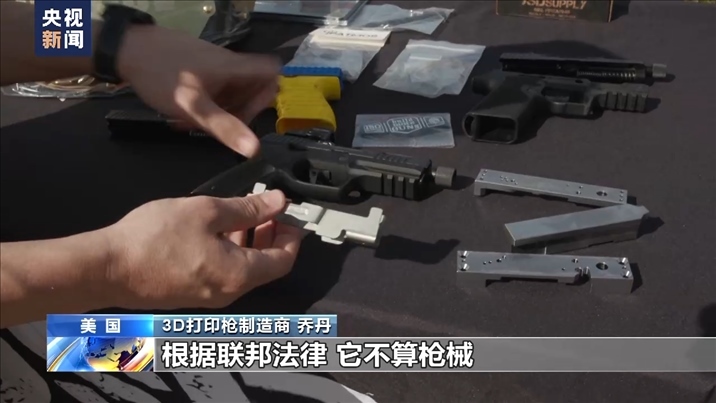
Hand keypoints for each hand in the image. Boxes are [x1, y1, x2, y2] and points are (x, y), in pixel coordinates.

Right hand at [103, 190, 302, 309]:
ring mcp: (210, 298)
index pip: (284, 260)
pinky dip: (231, 252)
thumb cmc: (155, 238)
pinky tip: (217, 231)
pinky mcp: (192, 296)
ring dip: (250, 242)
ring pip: (244, 270)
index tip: (288, 213)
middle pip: (267, 267)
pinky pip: (224, 274)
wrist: (106, 270)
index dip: (292, 235)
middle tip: (266, 209)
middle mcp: (230, 293)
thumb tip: (279, 202)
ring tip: (241, 214)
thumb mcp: (206, 212)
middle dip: (271, 236)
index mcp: (240, 274)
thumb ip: (247, 208)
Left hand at [115, 24, 279, 156]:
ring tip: (194, 125)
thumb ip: (225, 128)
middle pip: (251, 90)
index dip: (270, 98)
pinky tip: (184, 117)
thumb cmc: (162, 75)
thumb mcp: (194, 107)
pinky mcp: (198, 70)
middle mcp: (229, 66)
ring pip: (230, 93)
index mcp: (235, 69)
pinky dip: (205, 106)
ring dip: (219, 113)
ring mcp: (213, 67)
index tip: (254, 117)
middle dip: (239, 113)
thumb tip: (254, 150)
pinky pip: (213, 91)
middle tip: (219, 130)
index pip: (272, 74)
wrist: (127, 49)